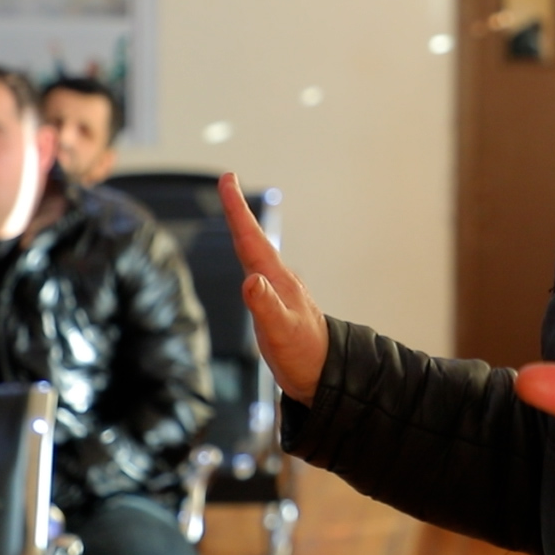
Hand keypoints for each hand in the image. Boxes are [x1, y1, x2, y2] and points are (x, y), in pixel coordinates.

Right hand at [219, 174, 327, 404]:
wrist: (326, 375)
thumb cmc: (304, 355)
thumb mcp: (281, 332)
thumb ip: (265, 306)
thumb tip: (250, 280)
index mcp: (277, 280)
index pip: (251, 238)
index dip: (237, 209)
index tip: (228, 180)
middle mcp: (279, 279)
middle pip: (253, 238)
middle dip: (238, 210)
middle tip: (227, 182)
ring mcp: (280, 290)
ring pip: (257, 252)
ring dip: (244, 230)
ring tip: (235, 212)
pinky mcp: (279, 303)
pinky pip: (259, 269)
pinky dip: (250, 255)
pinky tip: (250, 260)